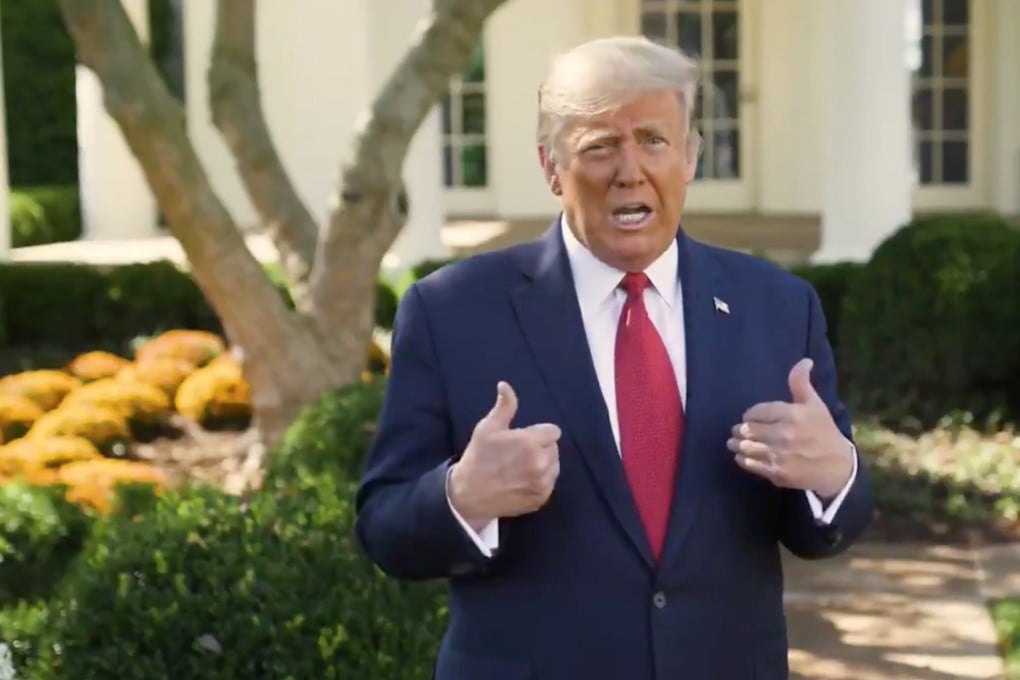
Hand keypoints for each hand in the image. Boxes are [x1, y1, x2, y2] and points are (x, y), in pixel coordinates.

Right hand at [448, 381, 560, 528]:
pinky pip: (550, 483)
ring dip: (544, 463)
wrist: (469, 494)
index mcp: (530, 443)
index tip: (525, 438)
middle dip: (541, 447)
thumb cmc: (478, 457)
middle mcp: (541, 463)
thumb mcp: (488, 428)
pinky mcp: (541, 498)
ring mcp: (542, 483)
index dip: (540, 432)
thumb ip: (504, 406)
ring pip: (554, 466)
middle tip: (520, 452)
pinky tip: (523, 480)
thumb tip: (505, 385)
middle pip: (554, 448)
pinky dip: (541, 480)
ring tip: (522, 466)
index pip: (553, 431)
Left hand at [727, 358, 852, 497]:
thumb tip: (804, 360)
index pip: (757, 411)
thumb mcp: (815, 405)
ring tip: (733, 442)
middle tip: (738, 430)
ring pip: (746, 446)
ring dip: (736, 443)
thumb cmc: (823, 432)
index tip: (749, 417)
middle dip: (740, 429)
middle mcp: (784, 434)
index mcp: (793, 415)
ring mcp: (780, 455)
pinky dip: (742, 458)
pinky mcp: (777, 473)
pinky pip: (751, 464)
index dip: (750, 414)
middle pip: (748, 429)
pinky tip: (741, 455)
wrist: (837, 467)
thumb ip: (802, 383)